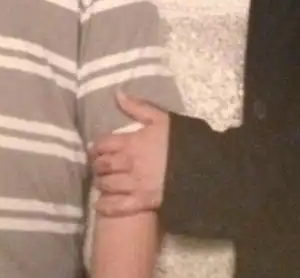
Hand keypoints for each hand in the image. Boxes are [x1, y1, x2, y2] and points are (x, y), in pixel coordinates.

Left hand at [90, 91, 169, 216]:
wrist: (203, 167)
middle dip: (97, 165)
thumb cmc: (181, 140)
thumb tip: (117, 93)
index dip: (96, 147)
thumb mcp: (161, 118)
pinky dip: (106, 205)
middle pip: (102, 165)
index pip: (103, 144)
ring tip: (102, 181)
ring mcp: (135, 184)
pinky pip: (118, 206)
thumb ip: (137, 107)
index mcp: (132, 142)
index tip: (95, 149)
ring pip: (107, 185)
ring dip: (101, 183)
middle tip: (98, 166)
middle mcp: (129, 164)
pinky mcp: (143, 202)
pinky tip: (100, 204)